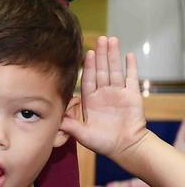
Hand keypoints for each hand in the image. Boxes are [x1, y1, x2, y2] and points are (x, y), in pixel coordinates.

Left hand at [61, 36, 148, 158]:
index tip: (86, 52)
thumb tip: (54, 118)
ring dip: (114, 55)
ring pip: (115, 70)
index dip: (87, 65)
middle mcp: (104, 94)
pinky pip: (132, 79)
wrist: (125, 148)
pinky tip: (129, 55)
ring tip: (112, 40)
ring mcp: (119, 93)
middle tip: (99, 38)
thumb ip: (69, 125)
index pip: (87, 78)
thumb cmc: (103, 142)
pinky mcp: (132, 96)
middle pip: (101, 70)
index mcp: (91, 100)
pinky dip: (131, 67)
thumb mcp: (82, 133)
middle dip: (100, 54)